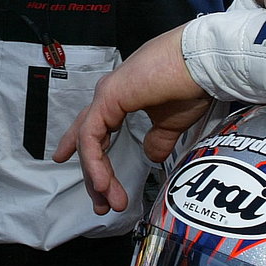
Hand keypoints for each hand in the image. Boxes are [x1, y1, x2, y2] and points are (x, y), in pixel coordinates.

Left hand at [52, 27, 210, 214]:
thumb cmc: (191, 83)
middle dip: (93, 173)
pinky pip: (92, 137)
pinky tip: (103, 182)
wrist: (201, 63)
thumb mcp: (172, 121)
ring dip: (97, 175)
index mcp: (122, 95)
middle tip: (101, 202)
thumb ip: (158, 138)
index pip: (93, 124)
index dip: (79, 145)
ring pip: (88, 141)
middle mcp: (110, 94)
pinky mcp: (109, 98)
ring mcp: (107, 95)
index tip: (64, 161)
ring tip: (108, 200)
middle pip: (89, 138)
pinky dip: (96, 162)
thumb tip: (151, 155)